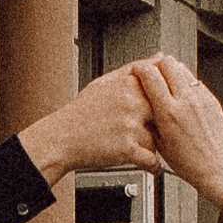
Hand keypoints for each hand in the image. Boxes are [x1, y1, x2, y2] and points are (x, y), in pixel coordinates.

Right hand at [19, 62, 166, 181]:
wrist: (60, 139)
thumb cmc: (81, 113)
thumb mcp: (105, 83)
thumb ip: (136, 70)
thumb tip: (160, 58)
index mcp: (128, 85)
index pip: (161, 91)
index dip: (158, 105)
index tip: (150, 114)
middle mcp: (131, 103)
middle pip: (161, 116)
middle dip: (154, 127)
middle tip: (142, 131)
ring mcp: (129, 126)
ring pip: (156, 139)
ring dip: (148, 146)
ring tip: (130, 145)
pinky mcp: (126, 149)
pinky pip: (151, 160)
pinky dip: (149, 165)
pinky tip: (140, 161)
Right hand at [137, 56, 222, 201]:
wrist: (217, 169)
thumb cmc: (188, 163)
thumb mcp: (159, 143)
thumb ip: (150, 119)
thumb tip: (143, 103)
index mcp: (168, 113)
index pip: (150, 75)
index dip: (140, 68)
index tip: (136, 70)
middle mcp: (185, 102)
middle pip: (167, 63)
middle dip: (156, 64)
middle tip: (151, 72)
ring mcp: (200, 99)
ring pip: (182, 68)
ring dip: (171, 71)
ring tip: (166, 83)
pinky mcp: (212, 100)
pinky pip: (195, 80)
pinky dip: (185, 82)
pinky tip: (181, 95)